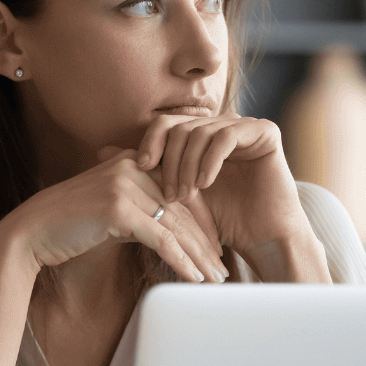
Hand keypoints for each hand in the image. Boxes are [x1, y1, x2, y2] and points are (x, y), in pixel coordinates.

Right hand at [0, 150, 227, 283]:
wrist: (31, 233)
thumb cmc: (68, 226)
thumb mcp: (110, 210)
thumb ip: (140, 210)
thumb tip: (171, 231)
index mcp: (131, 162)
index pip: (180, 191)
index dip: (203, 222)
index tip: (216, 248)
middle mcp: (131, 167)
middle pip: (182, 208)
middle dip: (206, 241)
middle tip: (223, 268)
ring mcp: (124, 185)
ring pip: (176, 225)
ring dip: (199, 256)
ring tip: (215, 279)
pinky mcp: (118, 208)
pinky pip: (161, 238)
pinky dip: (181, 261)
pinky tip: (194, 279)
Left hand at [130, 114, 312, 260]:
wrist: (263, 240)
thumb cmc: (220, 223)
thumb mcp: (174, 195)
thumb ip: (145, 171)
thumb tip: (101, 152)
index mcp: (202, 135)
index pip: (166, 124)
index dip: (150, 143)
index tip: (140, 168)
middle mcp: (223, 125)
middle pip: (181, 126)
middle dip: (169, 161)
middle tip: (168, 194)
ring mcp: (245, 126)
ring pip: (200, 131)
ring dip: (188, 165)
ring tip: (186, 195)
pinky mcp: (265, 133)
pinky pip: (227, 136)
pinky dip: (210, 160)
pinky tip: (205, 184)